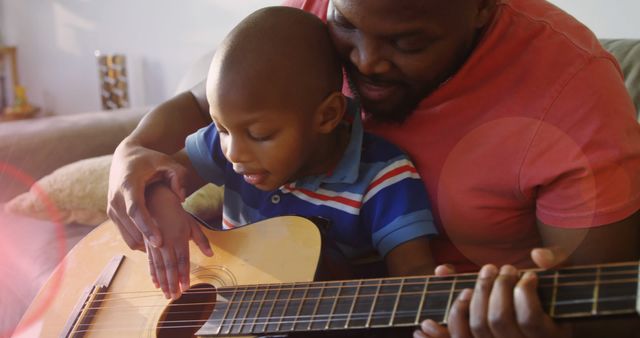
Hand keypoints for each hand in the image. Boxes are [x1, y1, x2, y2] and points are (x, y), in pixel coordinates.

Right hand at [107, 140, 187, 249]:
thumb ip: (178, 176)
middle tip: (168, 256)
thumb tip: (182, 198)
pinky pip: (125, 235)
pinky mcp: (111, 214)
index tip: (160, 242)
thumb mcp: (167, 162)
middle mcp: (115, 197)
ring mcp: (111, 207)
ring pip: (127, 235)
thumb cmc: (150, 160)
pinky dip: (140, 241)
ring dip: (145, 246)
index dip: (147, 227)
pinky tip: (156, 244)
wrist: (125, 157)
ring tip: (165, 253)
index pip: (135, 210)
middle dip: (148, 243)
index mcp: (128, 184)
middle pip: (131, 227)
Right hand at [145, 184, 212, 298]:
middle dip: (173, 283)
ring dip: (163, 282)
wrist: (154, 197)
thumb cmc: (176, 211)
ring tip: (166, 295)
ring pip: (159, 267)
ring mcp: (155, 244)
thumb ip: (201, 240)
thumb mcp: (191, 223)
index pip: (183, 260)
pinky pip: (150, 262)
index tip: (186, 288)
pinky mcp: (147, 243)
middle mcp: (167, 242)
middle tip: (175, 297)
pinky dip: (153, 273)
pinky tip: (155, 283)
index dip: (184, 275)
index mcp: (179, 237)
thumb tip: (211, 254)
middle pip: (170, 267)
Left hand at [414, 248, 571, 337]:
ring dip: (470, 300)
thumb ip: (556, 260)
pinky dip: (439, 334)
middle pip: (499, 320)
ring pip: (478, 329)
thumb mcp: (560, 274)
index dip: (523, 293)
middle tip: (496, 268)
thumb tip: (538, 257)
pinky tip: (425, 324)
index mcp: (548, 333)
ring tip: (472, 285)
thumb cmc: (552, 291)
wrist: (543, 311)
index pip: (529, 318)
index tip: (527, 274)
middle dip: (492, 288)